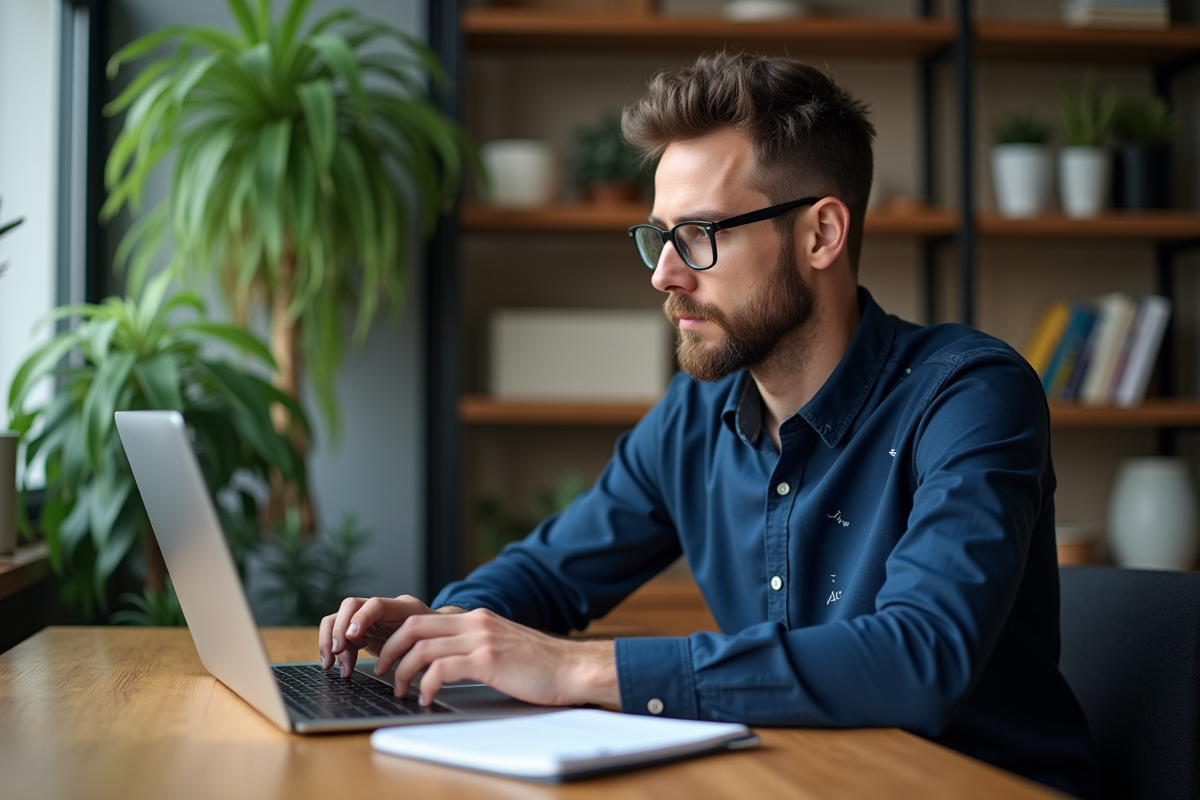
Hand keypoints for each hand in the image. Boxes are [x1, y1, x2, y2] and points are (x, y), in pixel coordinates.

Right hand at [318, 595, 463, 677]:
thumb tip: (407, 673)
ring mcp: (368, 617)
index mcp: (404, 608)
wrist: (433, 637)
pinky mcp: (360, 630)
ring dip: (331, 642)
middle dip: (339, 630)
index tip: (352, 637)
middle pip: (350, 606)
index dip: (363, 618)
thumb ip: (419, 654)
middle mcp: (382, 608)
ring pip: (337, 618)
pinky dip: (331, 648)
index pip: (377, 604)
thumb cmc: (433, 642)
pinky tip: (333, 666)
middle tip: (338, 654)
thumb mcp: (430, 647)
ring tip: (334, 666)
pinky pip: (337, 633)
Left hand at [372, 608, 619, 709]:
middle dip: (391, 650)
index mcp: (477, 619)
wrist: (573, 668)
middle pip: (414, 626)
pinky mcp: (488, 660)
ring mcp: (481, 639)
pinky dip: (427, 686)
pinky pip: (441, 669)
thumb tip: (448, 663)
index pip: (423, 618)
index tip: (389, 658)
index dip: (398, 637)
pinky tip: (428, 699)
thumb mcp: (504, 646)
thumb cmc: (542, 666)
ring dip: (404, 672)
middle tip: (382, 671)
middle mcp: (476, 622)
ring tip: (401, 691)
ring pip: (422, 648)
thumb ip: (478, 646)